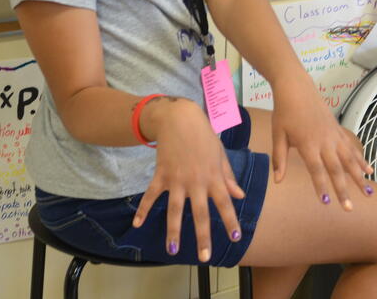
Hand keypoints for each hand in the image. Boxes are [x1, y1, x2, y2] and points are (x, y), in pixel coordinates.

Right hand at [133, 98, 244, 262]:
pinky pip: (151, 195)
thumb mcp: (220, 155)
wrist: (180, 118)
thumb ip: (228, 177)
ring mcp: (177, 179)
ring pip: (174, 210)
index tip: (235, 238)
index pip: (225, 203)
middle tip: (205, 257)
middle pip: (200, 214)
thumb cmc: (204, 136)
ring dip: (173, 231)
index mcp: (214, 177)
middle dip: (203, 236)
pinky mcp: (161, 175)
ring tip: (173, 250)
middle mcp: (196, 181)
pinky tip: (137, 224)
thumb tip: (239, 196)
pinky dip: (142, 209)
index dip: (230, 221)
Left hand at [269, 78, 372, 209]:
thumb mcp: (278, 135)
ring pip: (349, 159)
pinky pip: (352, 148)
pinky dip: (361, 160)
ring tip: (368, 193)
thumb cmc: (284, 112)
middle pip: (336, 169)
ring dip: (359, 177)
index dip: (322, 187)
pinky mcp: (338, 130)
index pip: (316, 170)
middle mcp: (324, 141)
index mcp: (308, 144)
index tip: (327, 204)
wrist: (297, 88)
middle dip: (344, 190)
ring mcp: (334, 135)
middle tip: (350, 209)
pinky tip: (369, 171)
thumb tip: (278, 180)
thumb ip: (280, 158)